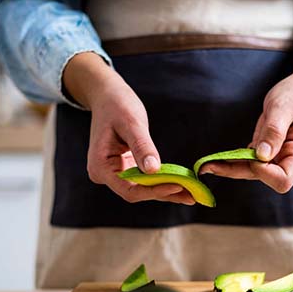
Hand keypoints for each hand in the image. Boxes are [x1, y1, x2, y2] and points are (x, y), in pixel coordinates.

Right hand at [63, 53, 194, 204]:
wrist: (107, 96)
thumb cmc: (116, 105)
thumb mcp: (131, 123)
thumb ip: (142, 146)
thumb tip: (153, 169)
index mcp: (100, 167)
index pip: (129, 189)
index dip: (154, 191)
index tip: (177, 186)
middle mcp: (104, 174)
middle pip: (137, 192)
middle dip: (163, 193)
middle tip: (192, 195)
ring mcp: (114, 173)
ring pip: (142, 189)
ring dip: (166, 191)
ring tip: (191, 194)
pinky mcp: (125, 168)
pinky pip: (144, 180)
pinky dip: (161, 182)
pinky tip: (181, 185)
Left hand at [200, 70, 292, 192]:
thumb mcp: (284, 107)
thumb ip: (274, 130)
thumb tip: (261, 156)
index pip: (283, 180)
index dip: (265, 172)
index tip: (254, 154)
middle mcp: (289, 162)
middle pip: (262, 179)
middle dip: (237, 172)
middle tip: (208, 166)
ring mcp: (276, 160)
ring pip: (250, 173)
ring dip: (229, 169)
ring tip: (205, 165)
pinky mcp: (265, 155)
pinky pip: (247, 163)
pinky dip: (231, 162)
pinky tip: (214, 160)